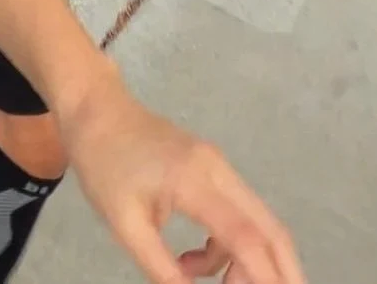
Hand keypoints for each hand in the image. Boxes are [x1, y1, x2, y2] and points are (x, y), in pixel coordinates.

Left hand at [60, 70, 304, 283]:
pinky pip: (234, 213)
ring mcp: (217, 166)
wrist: (95, 110)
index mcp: (196, 181)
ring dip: (245, 262)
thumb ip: (161, 268)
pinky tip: (192, 262)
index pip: (245, 236)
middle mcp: (219, 170)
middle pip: (269, 227)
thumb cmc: (103, 163)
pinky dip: (226, 245)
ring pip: (255, 222)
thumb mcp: (125, 224)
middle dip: (281, 271)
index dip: (264, 277)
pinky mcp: (210, 167)